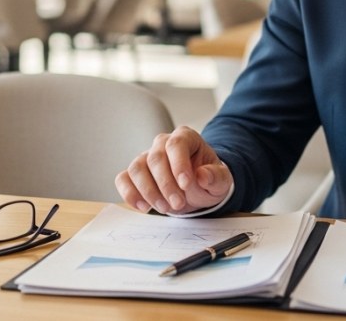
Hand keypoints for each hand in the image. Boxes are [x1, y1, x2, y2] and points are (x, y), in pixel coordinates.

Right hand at [115, 125, 232, 214]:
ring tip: (164, 208)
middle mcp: (162, 143)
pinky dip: (129, 194)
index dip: (179, 164)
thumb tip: (203, 175)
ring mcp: (146, 157)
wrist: (198, 188)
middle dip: (165, 184)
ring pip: (137, 168)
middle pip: (155, 158)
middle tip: (178, 204)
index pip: (176, 144)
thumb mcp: (221, 180)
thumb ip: (216, 177)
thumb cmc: (208, 179)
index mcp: (186, 137)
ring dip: (148, 191)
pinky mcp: (135, 174)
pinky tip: (143, 207)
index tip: (186, 184)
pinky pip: (123, 179)